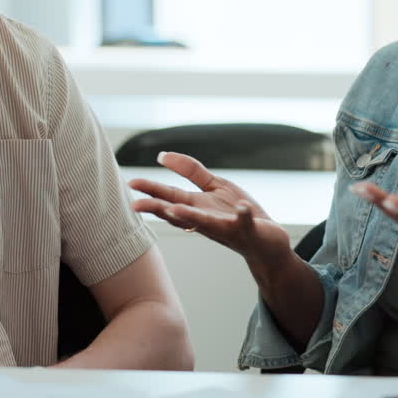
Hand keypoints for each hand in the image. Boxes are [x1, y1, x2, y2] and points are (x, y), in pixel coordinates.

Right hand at [129, 152, 294, 270]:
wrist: (266, 242)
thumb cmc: (236, 213)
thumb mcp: (214, 187)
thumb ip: (190, 171)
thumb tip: (162, 155)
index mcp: (197, 207)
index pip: (168, 197)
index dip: (150, 190)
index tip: (130, 184)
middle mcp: (206, 220)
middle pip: (178, 213)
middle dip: (157, 209)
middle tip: (135, 205)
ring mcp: (226, 227)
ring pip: (205, 223)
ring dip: (190, 217)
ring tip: (173, 209)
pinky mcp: (248, 230)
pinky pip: (245, 223)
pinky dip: (243, 216)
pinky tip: (243, 208)